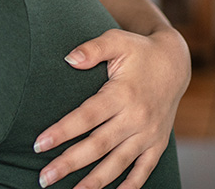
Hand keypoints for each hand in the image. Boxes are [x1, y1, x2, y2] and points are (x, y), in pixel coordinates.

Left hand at [33, 27, 188, 188]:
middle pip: (98, 146)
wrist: (175, 62)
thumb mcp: (117, 40)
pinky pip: (144, 170)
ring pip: (118, 163)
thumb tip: (69, 59)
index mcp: (122, 94)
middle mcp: (137, 118)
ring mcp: (149, 134)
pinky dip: (130, 186)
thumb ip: (92, 48)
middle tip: (44, 176)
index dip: (62, 132)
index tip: (39, 144)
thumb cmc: (139, 51)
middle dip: (69, 163)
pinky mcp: (158, 143)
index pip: (86, 117)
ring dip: (94, 181)